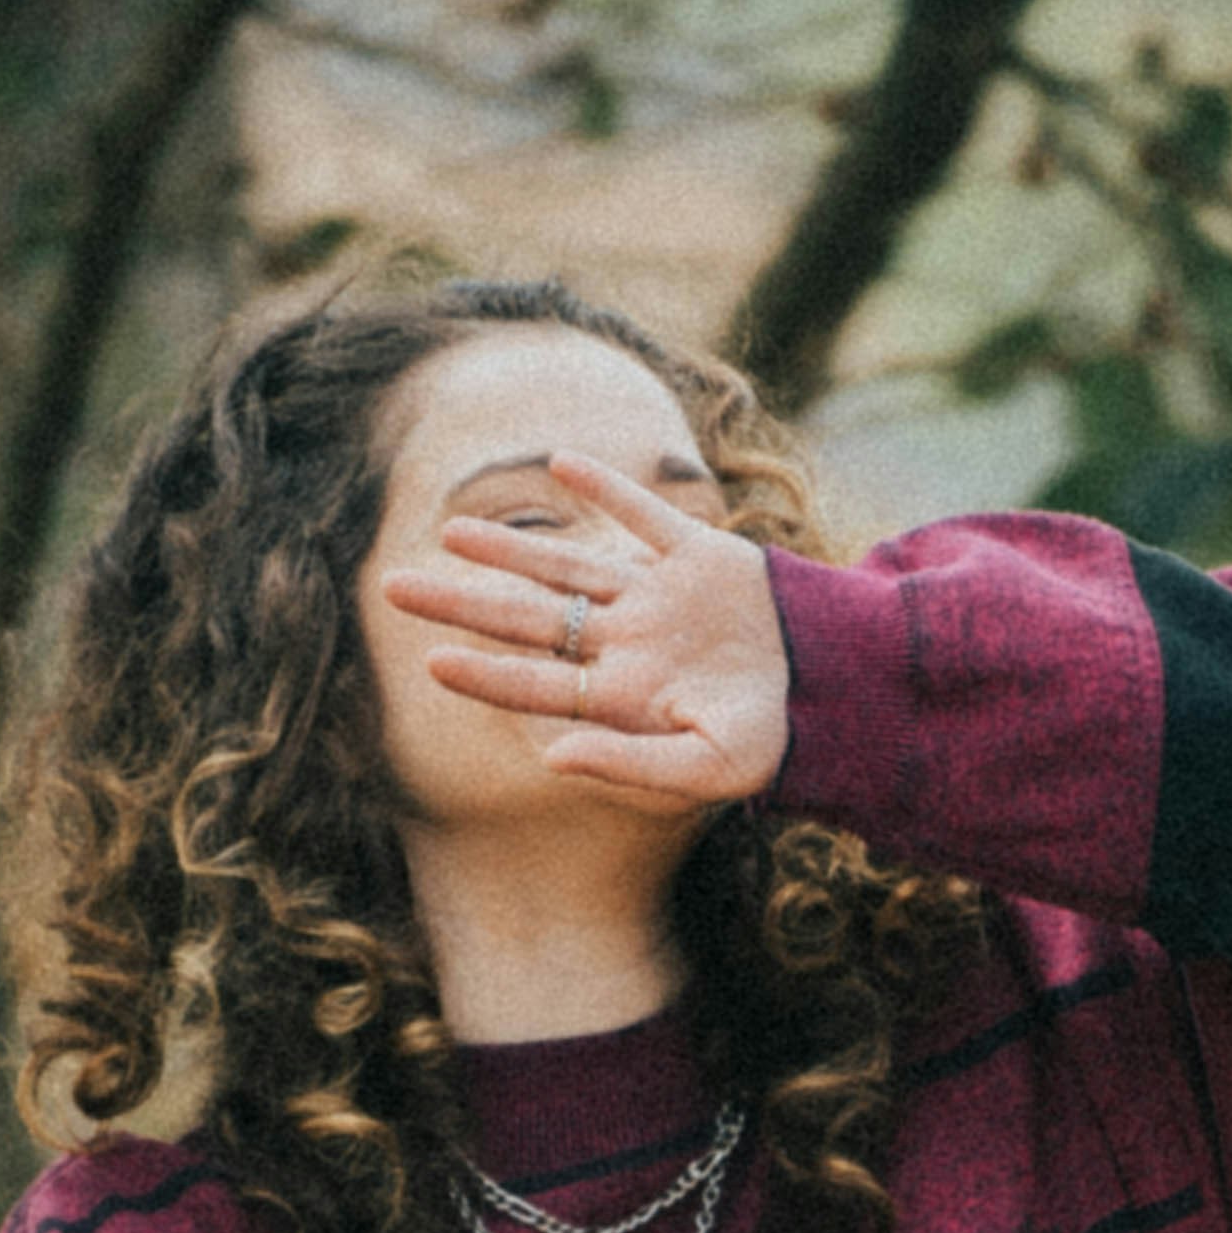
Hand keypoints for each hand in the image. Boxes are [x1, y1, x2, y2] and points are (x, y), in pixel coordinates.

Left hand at [384, 453, 790, 810]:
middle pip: (529, 617)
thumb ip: (627, 767)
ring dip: (510, 546)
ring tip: (448, 530)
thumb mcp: (704, 770)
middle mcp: (628, 643)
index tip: (428, 663)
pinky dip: (606, 486)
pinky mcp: (701, 553)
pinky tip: (559, 461)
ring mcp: (659, 596)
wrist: (839, 692)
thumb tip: (550, 756)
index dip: (483, 674)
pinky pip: (644, 515)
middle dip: (462, 603)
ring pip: (569, 564)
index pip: (535, 682)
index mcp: (624, 696)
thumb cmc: (772, 743)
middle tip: (392, 586)